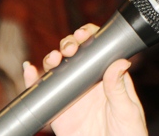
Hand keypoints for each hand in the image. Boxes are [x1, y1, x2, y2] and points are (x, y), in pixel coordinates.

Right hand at [23, 24, 147, 135]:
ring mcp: (72, 94)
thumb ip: (119, 89)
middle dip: (69, 44)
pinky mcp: (58, 111)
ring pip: (57, 69)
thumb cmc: (128, 134)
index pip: (97, 48)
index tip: (84, 34)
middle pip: (74, 54)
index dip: (89, 36)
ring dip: (52, 58)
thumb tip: (121, 62)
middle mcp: (88, 81)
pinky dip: (32, 80)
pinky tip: (30, 71)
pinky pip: (43, 93)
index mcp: (108, 76)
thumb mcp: (127, 111)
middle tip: (70, 48)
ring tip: (54, 59)